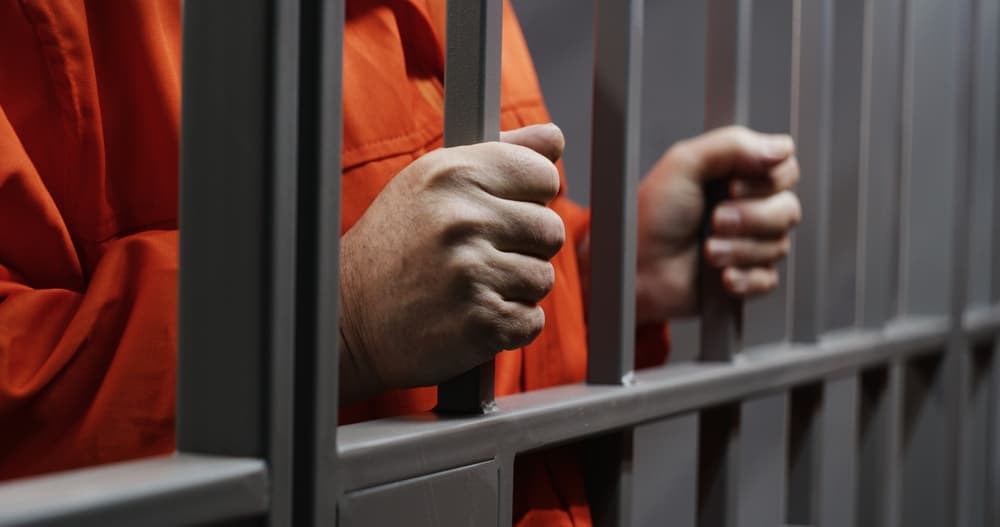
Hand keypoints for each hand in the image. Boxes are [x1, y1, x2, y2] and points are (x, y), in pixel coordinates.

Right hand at [339, 124, 565, 402]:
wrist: (346, 318)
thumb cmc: (393, 247)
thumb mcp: (431, 183)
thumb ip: (499, 155)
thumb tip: (553, 138)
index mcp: (453, 173)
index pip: (544, 175)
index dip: (528, 198)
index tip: (500, 212)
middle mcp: (464, 219)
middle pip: (550, 230)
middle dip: (523, 247)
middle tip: (476, 256)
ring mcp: (473, 273)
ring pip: (543, 277)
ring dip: (514, 288)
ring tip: (468, 286)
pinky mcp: (482, 323)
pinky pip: (532, 321)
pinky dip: (507, 325)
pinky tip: (468, 315)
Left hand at [635, 126, 800, 322]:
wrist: (634, 267)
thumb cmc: (650, 216)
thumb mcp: (683, 164)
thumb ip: (732, 146)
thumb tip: (780, 149)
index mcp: (737, 174)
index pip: (785, 167)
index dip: (768, 178)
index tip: (731, 186)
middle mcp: (748, 206)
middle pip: (788, 208)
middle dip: (751, 217)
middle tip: (714, 220)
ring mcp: (749, 243)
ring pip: (779, 245)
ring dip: (739, 249)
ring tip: (706, 251)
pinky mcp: (746, 277)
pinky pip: (768, 279)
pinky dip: (744, 278)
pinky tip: (719, 277)